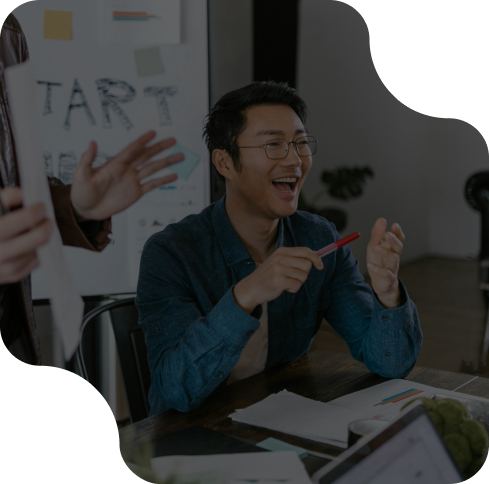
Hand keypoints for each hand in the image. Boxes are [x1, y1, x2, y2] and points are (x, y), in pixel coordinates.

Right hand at [0, 187, 52, 283]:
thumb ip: (4, 197)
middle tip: (45, 218)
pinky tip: (31, 242)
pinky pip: (37, 261)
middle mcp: (0, 252)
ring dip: (44, 237)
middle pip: (40, 237)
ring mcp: (7, 267)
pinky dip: (39, 250)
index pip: (28, 217)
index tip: (39, 206)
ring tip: (37, 229)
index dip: (38, 209)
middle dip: (47, 224)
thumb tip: (24, 195)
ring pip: (40, 248)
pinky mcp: (14, 276)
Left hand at [70, 131, 184, 220]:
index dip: (142, 141)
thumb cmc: (81, 191)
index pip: (132, 150)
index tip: (153, 133)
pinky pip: (152, 185)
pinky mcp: (136, 192)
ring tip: (179, 156)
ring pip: (153, 169)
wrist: (85, 209)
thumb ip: (87, 159)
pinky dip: (163, 180)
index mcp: (115, 164)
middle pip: (147, 156)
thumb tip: (92, 142)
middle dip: (160, 148)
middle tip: (173, 140)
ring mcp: (133, 181)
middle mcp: (127, 170)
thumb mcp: (81, 175)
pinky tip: (174, 176)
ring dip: (166, 162)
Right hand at [232, 247, 323, 313]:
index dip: (316, 258)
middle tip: (293, 276)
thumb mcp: (278, 261)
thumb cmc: (268, 275)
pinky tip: (283, 288)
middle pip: (307, 265)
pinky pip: (297, 285)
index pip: (305, 251)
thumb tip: (315, 255)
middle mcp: (280, 258)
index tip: (320, 266)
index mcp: (282, 251)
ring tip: (285, 282)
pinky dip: (293, 289)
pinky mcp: (279, 281)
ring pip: (303, 276)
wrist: (251, 287)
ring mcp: (279, 269)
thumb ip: (294, 258)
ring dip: (297, 282)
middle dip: (304, 273)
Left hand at [366, 218, 404, 307]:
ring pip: (393, 259)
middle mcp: (394, 257)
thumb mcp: (374, 246)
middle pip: (398, 247)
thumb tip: (382, 219)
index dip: (398, 232)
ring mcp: (393, 267)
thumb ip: (377, 234)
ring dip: (385, 252)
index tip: (394, 225)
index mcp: (391, 248)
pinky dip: (378, 269)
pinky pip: (386, 273)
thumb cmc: (378, 262)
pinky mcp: (389, 278)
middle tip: (388, 234)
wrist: (379, 282)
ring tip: (375, 247)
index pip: (399, 239)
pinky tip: (369, 265)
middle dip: (394, 240)